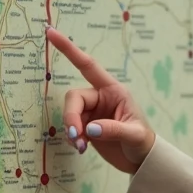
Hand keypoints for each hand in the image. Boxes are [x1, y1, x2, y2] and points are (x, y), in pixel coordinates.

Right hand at [45, 24, 155, 173]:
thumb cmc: (143, 143)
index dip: (69, 49)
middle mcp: (101, 97)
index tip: (50, 32)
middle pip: (74, 98)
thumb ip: (113, 130)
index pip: (88, 65)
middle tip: (76, 137)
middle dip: (71, 117)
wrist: (141, 160)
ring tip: (82, 147)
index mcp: (114, 90)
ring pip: (70, 113)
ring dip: (71, 131)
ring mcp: (92, 111)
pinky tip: (82, 148)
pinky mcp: (86, 126)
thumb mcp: (134, 135)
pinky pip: (70, 126)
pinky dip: (72, 137)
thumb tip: (88, 129)